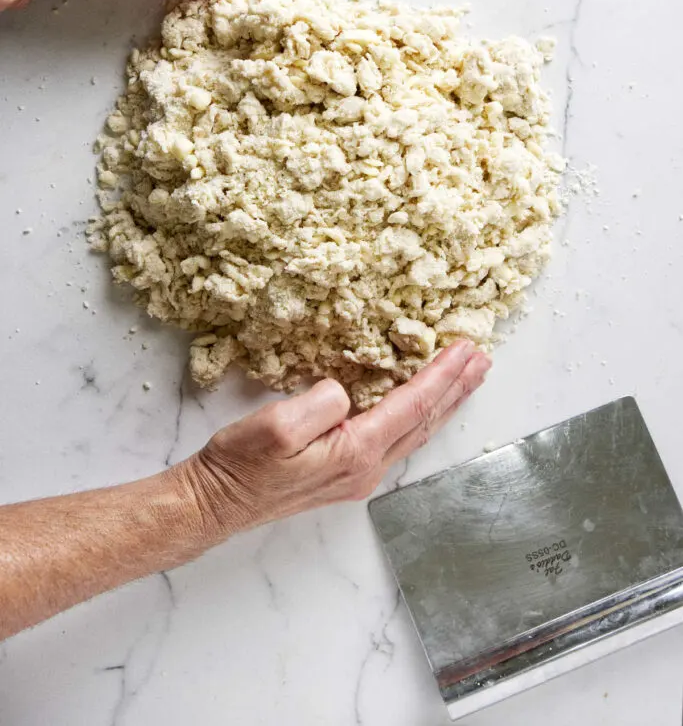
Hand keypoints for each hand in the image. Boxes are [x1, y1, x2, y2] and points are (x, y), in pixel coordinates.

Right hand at [176, 341, 490, 544]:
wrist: (214, 504)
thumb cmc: (240, 465)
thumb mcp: (276, 426)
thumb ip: (321, 404)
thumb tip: (346, 392)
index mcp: (356, 452)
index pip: (413, 406)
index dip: (443, 375)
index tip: (466, 348)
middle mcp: (367, 468)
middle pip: (425, 422)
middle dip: (456, 388)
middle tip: (482, 360)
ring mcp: (358, 475)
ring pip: (415, 433)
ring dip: (443, 403)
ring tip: (465, 379)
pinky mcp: (345, 475)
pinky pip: (398, 439)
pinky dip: (419, 416)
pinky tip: (421, 408)